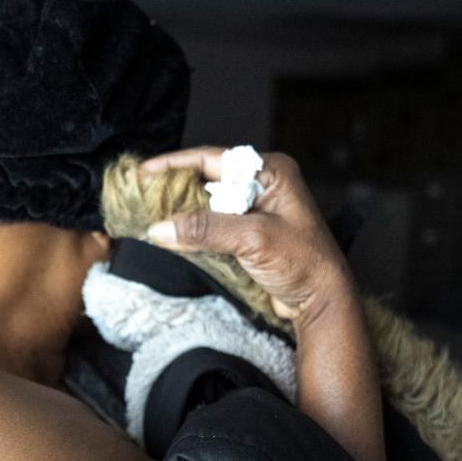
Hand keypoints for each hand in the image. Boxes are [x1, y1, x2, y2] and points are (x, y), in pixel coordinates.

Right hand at [140, 146, 350, 327]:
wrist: (322, 301)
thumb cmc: (304, 263)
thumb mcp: (253, 239)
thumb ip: (205, 229)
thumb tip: (160, 228)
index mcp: (271, 172)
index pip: (213, 159)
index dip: (175, 164)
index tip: (143, 173)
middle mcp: (262, 185)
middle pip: (207, 179)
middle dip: (174, 188)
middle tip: (139, 194)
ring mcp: (255, 210)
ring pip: (207, 204)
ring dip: (180, 211)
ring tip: (148, 213)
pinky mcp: (248, 234)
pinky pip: (211, 225)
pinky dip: (191, 230)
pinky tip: (171, 234)